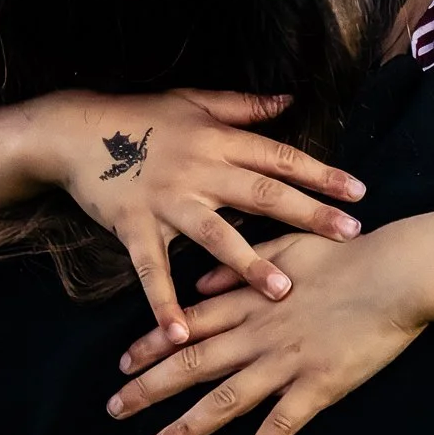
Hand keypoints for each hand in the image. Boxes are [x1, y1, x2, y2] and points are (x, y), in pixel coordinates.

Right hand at [26, 89, 365, 342]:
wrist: (74, 131)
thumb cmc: (141, 115)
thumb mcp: (195, 101)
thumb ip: (244, 107)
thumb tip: (289, 99)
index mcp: (218, 141)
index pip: (279, 158)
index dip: (320, 174)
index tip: (359, 193)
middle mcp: (198, 170)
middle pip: (261, 194)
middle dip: (307, 215)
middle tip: (348, 234)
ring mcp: (166, 201)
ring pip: (215, 235)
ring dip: (249, 264)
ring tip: (283, 292)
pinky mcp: (133, 226)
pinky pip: (151, 270)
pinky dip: (164, 303)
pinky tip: (181, 335)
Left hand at [105, 230, 425, 434]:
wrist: (398, 271)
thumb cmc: (350, 252)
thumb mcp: (290, 242)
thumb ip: (244, 263)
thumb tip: (204, 281)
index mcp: (252, 298)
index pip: (191, 323)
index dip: (154, 344)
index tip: (122, 363)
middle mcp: (259, 333)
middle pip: (193, 363)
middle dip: (149, 388)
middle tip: (114, 409)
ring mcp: (286, 361)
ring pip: (224, 400)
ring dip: (186, 427)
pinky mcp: (318, 385)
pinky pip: (280, 426)